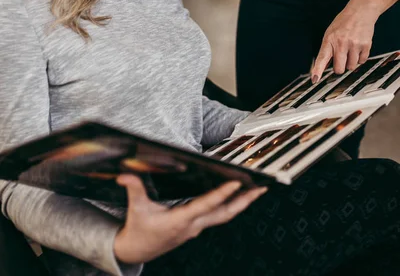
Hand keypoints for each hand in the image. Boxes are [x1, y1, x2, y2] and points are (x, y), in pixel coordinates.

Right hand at [113, 175, 266, 264]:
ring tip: (257, 190)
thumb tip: (124, 175)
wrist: (136, 251)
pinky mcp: (196, 227)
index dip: (221, 194)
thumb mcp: (136, 208)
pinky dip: (230, 205)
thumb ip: (133, 188)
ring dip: (242, 203)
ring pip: (225, 215)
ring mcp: (196, 228)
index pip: (206, 206)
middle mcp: (193, 225)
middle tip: (261, 188)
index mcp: (181, 220)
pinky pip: (219, 215)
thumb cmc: (138, 230)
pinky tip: (237, 196)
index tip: (236, 184)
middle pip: (225, 213)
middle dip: (244, 201)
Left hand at [312, 0, 380, 81]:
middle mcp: (341, 43)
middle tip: (341, 59)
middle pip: (339, 69)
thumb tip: (323, 66)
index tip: (315, 79)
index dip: (318, 70)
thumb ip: (327, 49)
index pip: (322, 58)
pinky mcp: (365, 46)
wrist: (361, 11)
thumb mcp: (330, 33)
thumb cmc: (344, 22)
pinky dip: (360, 58)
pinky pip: (361, 62)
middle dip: (339, 67)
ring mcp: (354, 45)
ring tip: (350, 49)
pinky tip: (358, 48)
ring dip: (350, 62)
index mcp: (329, 39)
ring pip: (351, 67)